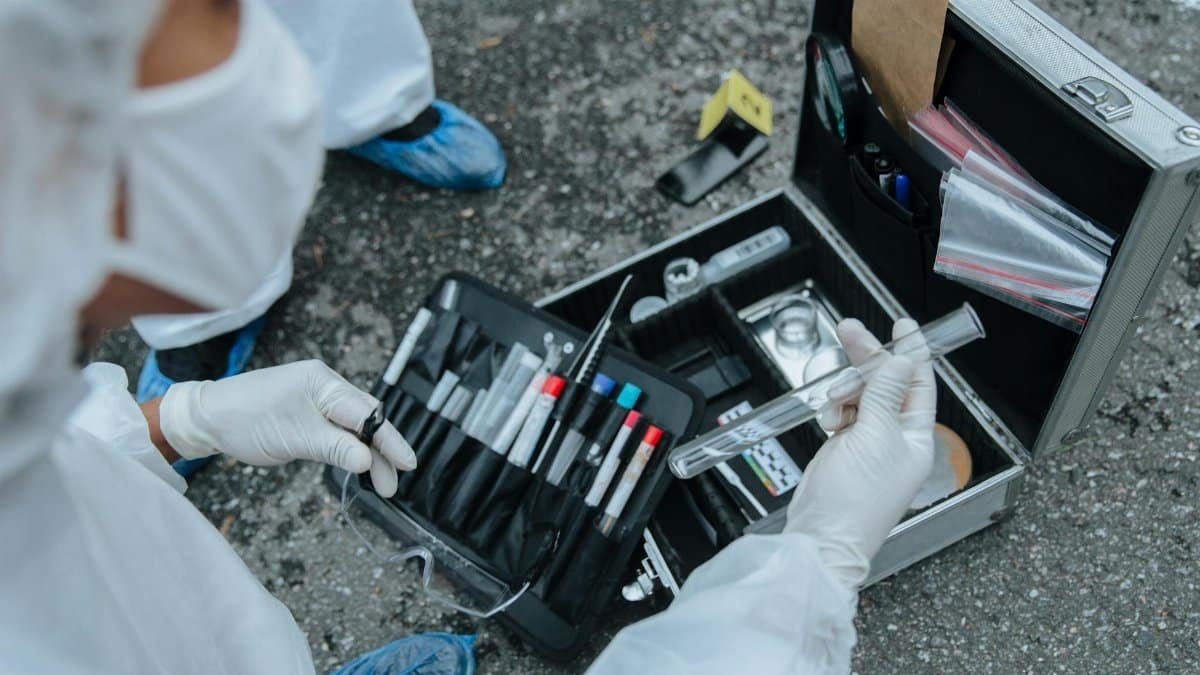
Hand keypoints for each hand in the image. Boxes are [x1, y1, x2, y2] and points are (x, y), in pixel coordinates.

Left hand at [159, 360, 415, 496]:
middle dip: (382, 452)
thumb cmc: (245, 420)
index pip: (367, 413)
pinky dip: (350, 450)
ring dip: (367, 455)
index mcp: (323, 382)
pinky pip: (338, 432)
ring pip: (354, 429)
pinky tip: (359, 467)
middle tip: (392, 484)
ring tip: (381, 484)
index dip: (390, 440)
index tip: (408, 463)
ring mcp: (316, 400)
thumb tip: (368, 462)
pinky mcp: (307, 416)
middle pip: (366, 421)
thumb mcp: (293, 437)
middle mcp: (325, 387)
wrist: (207, 418)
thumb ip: (334, 448)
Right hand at [785, 318, 935, 590]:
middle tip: (849, 331)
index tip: (902, 325)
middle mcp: (895, 437)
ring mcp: (868, 441)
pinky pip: (841, 412)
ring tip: (834, 401)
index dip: (911, 352)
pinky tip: (828, 420)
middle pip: (885, 384)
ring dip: (845, 390)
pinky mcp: (843, 446)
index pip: (918, 383)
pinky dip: (832, 409)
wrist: (822, 535)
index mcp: (916, 436)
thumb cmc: (856, 500)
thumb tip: (900, 361)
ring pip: (859, 395)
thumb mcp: (875, 436)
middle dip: (868, 359)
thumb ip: (885, 394)